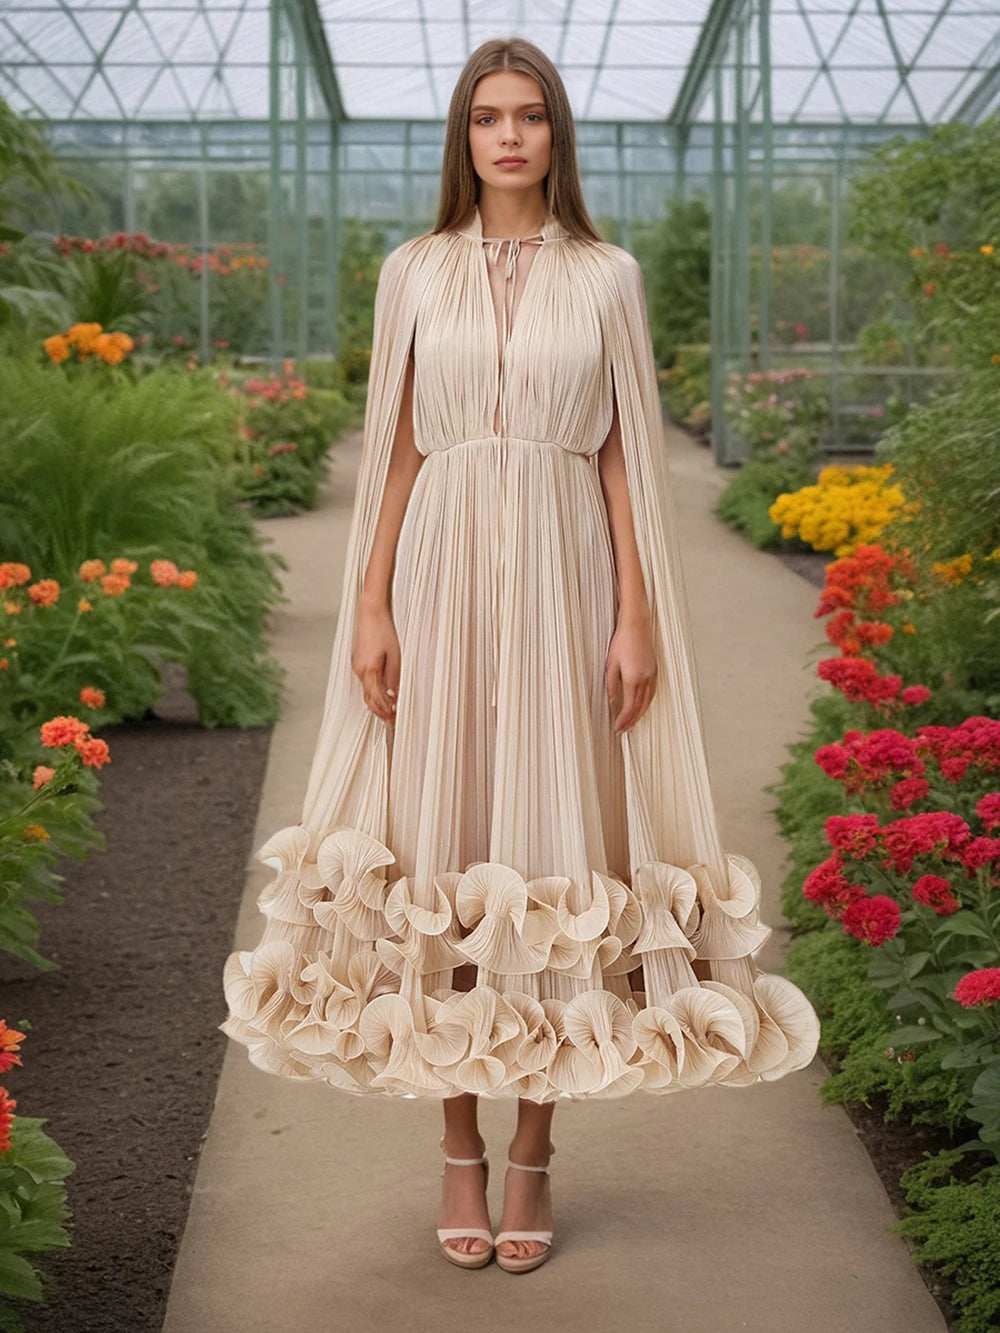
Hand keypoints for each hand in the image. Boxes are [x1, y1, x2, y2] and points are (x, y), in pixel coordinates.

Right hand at [351, 600, 399, 720]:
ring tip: (389, 710)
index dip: (385, 712)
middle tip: (392, 721)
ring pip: (366, 691)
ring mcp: (356, 666)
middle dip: (380, 711)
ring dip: (376, 702)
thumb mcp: (395, 656)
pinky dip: (373, 691)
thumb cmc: (384, 631)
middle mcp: (359, 670)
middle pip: (368, 699)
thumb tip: (394, 696)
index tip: (394, 719)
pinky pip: (365, 681)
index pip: (376, 700)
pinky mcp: (357, 661)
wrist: (371, 613)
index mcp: (369, 670)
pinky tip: (383, 693)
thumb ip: (394, 678)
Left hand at [605, 614, 656, 733]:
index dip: (623, 720)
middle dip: (631, 721)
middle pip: (639, 707)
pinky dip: (647, 703)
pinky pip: (652, 692)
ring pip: (648, 701)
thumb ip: (611, 685)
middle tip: (624, 731)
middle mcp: (645, 679)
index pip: (629, 707)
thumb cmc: (621, 641)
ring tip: (632, 723)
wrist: (637, 625)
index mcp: (633, 679)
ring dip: (640, 714)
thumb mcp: (610, 665)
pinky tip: (643, 706)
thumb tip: (612, 701)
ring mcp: (652, 675)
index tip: (618, 729)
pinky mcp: (655, 670)